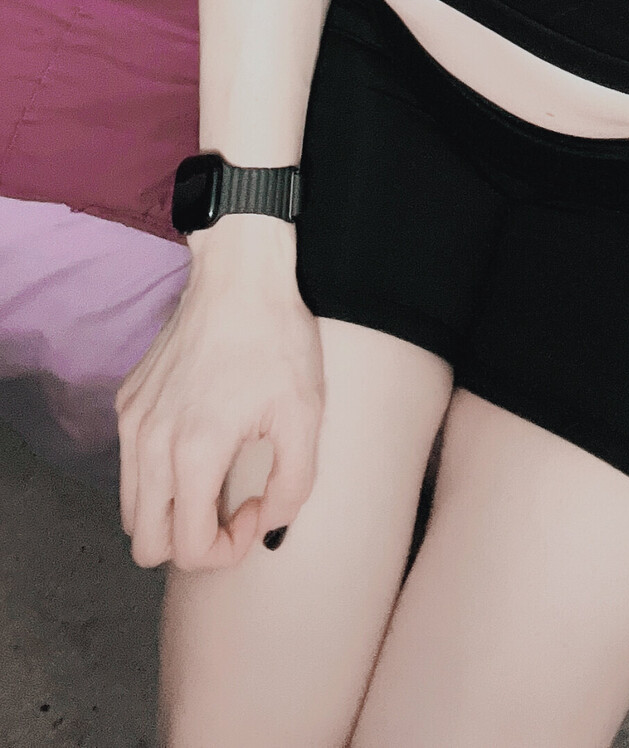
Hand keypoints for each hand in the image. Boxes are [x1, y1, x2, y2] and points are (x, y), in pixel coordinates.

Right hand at [115, 229, 324, 572]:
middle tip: (232, 508)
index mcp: (194, 452)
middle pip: (146, 544)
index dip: (227, 549)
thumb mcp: (305, 416)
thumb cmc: (276, 339)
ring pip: (132, 509)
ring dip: (171, 513)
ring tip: (216, 481)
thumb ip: (291, 488)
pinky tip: (198, 445)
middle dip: (191, 543)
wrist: (239, 274)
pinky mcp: (127, 401)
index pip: (188, 550)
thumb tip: (269, 527)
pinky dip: (158, 477)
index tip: (256, 509)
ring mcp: (132, 421)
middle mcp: (149, 442)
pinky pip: (130, 466)